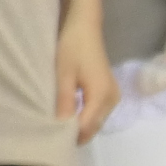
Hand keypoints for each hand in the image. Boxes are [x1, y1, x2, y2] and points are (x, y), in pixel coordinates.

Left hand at [57, 15, 117, 144]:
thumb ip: (65, 102)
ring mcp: (114, 98)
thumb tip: (61, 128)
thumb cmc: (73, 47)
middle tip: (53, 134)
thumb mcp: (64, 75)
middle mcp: (112, 100)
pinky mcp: (110, 94)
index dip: (70, 135)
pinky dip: (85, 118)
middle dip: (76, 133)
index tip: (52, 138)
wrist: (85, 27)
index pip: (86, 127)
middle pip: (93, 128)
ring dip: (80, 126)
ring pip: (96, 123)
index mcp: (101, 95)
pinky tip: (71, 115)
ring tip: (60, 125)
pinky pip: (97, 114)